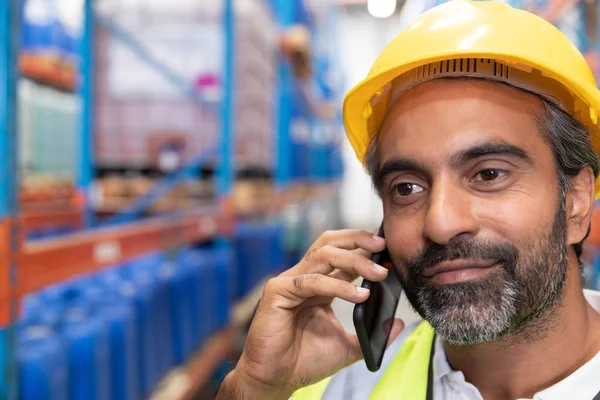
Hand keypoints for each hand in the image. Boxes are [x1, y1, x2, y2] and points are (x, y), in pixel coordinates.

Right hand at [218, 229, 404, 399]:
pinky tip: (359, 295)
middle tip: (383, 246)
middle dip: (357, 240)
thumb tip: (399, 323)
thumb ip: (372, 333)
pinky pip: (310, 281)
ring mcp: (289, 282)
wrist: (276, 379)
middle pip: (330, 244)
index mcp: (319, 285)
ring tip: (378, 274)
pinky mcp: (277, 291)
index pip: (342, 254)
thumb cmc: (304, 361)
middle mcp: (304, 277)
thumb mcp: (348, 345)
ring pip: (323, 255)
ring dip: (354, 261)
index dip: (364, 248)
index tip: (388, 247)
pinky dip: (337, 285)